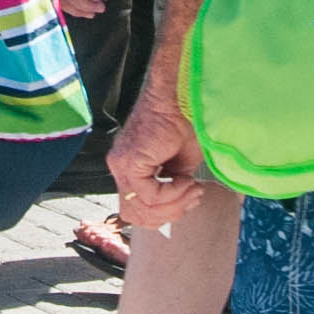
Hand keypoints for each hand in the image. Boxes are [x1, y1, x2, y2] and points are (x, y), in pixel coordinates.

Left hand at [106, 94, 219, 231]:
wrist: (181, 98)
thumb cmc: (184, 124)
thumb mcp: (180, 167)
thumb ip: (171, 188)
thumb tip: (176, 208)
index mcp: (129, 169)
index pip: (135, 211)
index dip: (164, 215)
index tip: (190, 200)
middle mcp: (119, 168)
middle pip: (135, 215)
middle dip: (169, 214)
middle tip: (193, 197)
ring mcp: (121, 165)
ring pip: (142, 209)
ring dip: (174, 205)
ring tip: (193, 188)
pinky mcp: (129, 162)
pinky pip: (149, 195)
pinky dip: (172, 193)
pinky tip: (185, 179)